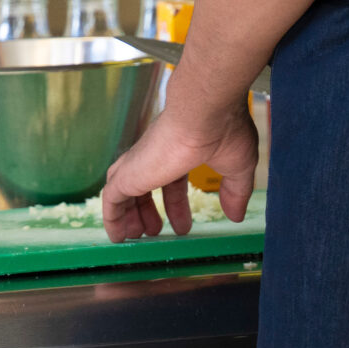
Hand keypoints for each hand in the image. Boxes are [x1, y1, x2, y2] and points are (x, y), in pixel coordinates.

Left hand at [99, 98, 259, 241]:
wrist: (205, 109)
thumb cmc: (224, 130)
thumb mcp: (237, 167)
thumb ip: (235, 192)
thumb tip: (236, 215)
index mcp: (180, 150)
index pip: (172, 181)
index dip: (176, 205)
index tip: (182, 227)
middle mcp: (156, 154)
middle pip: (143, 185)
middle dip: (147, 211)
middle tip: (154, 232)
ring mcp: (140, 162)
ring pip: (123, 190)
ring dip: (127, 216)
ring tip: (133, 237)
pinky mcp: (129, 173)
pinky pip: (111, 199)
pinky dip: (112, 217)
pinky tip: (117, 236)